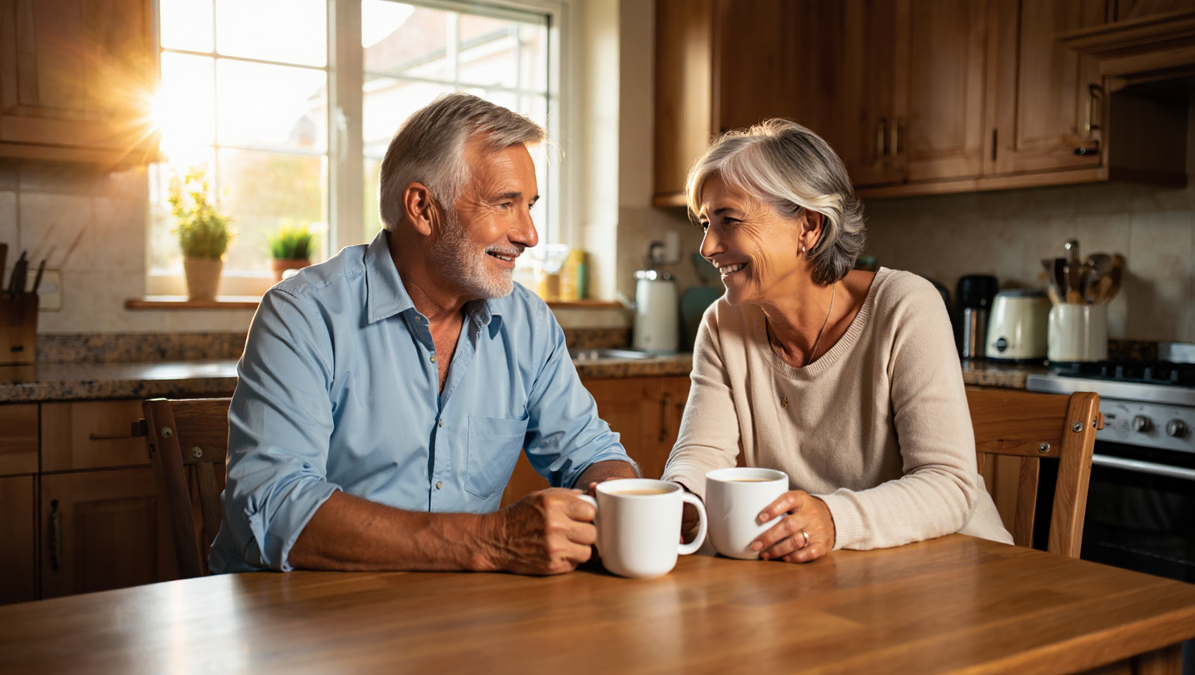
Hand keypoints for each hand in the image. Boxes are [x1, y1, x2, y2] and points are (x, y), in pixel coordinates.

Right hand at [481, 488, 596, 574]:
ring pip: (588, 551)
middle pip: (592, 533)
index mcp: (554, 504)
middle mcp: (555, 525)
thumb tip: (594, 493)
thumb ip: (569, 495)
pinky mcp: (552, 565)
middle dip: (586, 532)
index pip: (591, 511)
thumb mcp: (542, 496)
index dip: (587, 514)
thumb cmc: (521, 515)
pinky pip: (575, 563)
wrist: (496, 539)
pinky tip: (559, 552)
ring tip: (568, 543)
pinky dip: (570, 559)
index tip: (580, 516)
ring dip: (581, 548)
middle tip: (575, 531)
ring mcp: (554, 548)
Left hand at [750, 491, 835, 562]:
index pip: (788, 499)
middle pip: (789, 525)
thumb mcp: (794, 500)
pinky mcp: (823, 544)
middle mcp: (811, 513)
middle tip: (755, 545)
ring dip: (778, 550)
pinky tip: (783, 558)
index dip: (773, 508)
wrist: (832, 517)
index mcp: (801, 499)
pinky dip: (794, 557)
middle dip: (769, 536)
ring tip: (764, 554)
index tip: (759, 518)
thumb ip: (776, 505)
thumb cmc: (802, 510)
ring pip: (797, 541)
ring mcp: (818, 529)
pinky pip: (809, 553)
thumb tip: (744, 515)